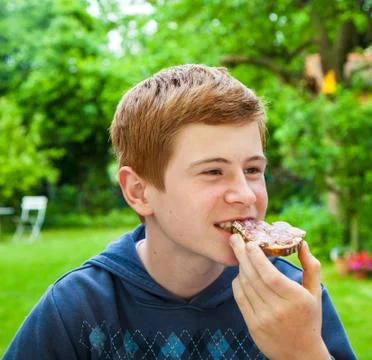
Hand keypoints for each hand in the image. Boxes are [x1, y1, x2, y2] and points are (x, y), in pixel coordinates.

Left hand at [230, 234, 329, 359]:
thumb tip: (302, 243)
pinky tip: (239, 273)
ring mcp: (264, 319)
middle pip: (254, 277)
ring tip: (239, 254)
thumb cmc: (309, 318)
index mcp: (296, 299)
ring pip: (245, 285)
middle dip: (242, 255)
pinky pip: (240, 298)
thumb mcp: (315, 293)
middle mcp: (279, 309)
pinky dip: (237, 282)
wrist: (301, 354)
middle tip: (234, 239)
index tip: (250, 243)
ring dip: (240, 267)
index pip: (271, 275)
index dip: (257, 258)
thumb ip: (311, 267)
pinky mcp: (253, 326)